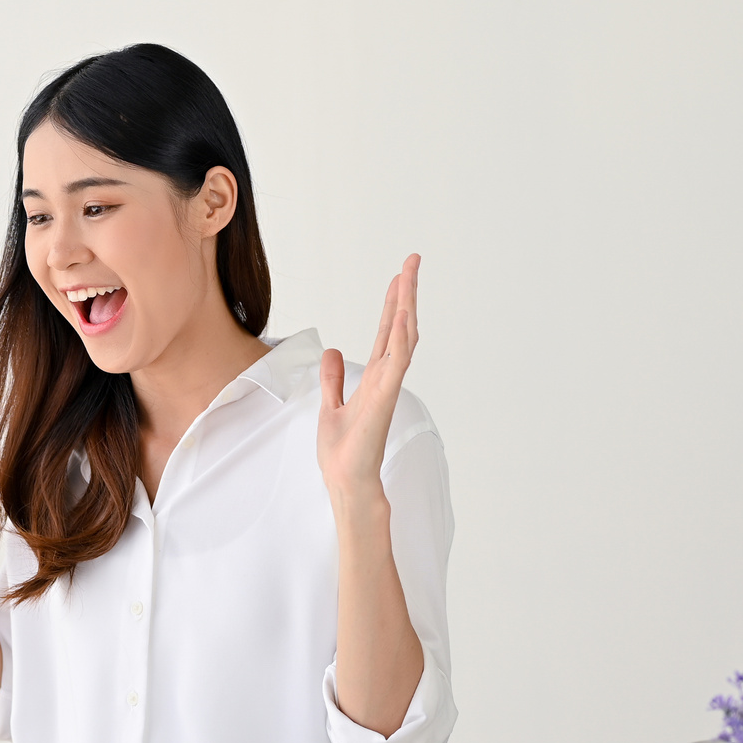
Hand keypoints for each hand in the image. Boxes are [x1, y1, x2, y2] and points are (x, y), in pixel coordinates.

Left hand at [317, 255, 419, 508]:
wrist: (346, 482)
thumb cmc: (342, 452)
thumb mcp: (330, 405)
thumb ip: (333, 379)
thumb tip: (333, 351)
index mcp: (374, 377)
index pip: (387, 331)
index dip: (393, 303)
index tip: (400, 275)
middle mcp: (385, 377)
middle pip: (399, 327)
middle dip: (405, 294)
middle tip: (413, 261)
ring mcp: (388, 387)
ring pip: (402, 339)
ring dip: (406, 307)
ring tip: (408, 277)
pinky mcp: (384, 401)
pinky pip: (396, 365)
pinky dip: (402, 340)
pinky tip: (405, 318)